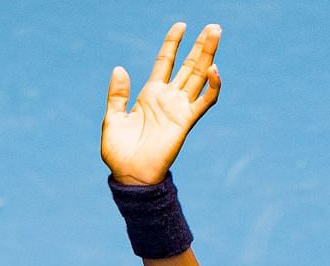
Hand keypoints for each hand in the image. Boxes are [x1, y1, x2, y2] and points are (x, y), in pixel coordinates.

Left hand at [101, 21, 223, 185]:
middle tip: (213, 26)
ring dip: (209, 56)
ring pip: (199, 77)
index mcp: (150, 94)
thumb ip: (117, 94)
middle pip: (188, 65)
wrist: (130, 176)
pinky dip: (212, 86)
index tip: (181, 25)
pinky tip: (214, 69)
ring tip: (216, 33)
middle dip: (200, 45)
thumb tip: (120, 68)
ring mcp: (179, 109)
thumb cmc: (119, 152)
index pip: (165, 62)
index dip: (173, 43)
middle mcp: (168, 98)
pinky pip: (204, 102)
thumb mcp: (112, 118)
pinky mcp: (186, 122)